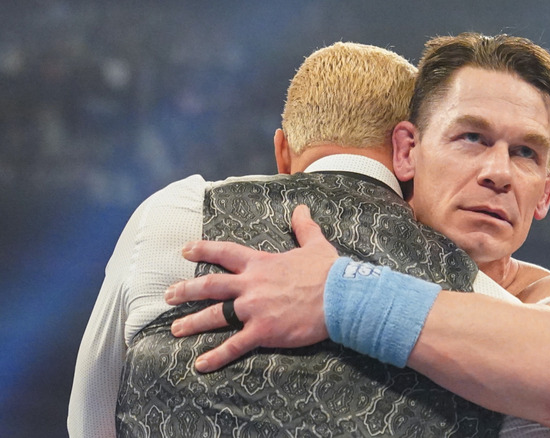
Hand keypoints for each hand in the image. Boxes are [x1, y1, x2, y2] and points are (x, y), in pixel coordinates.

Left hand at [164, 204, 338, 371]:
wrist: (340, 297)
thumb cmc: (329, 272)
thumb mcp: (315, 244)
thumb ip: (304, 227)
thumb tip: (301, 209)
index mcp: (261, 263)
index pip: (225, 252)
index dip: (203, 249)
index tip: (185, 250)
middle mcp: (251, 285)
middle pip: (210, 285)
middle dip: (186, 290)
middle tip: (168, 295)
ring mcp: (254, 309)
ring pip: (215, 315)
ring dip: (192, 322)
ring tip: (175, 329)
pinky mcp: (263, 331)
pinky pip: (234, 345)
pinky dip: (216, 356)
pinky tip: (200, 364)